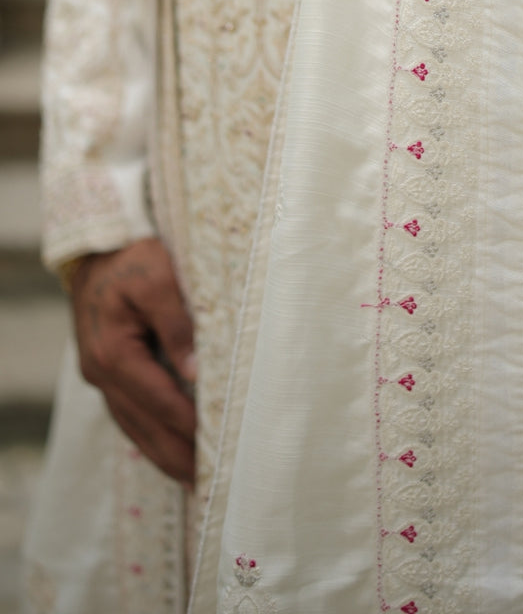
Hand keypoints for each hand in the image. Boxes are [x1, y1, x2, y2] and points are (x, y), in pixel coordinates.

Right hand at [70, 238, 196, 484]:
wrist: (99, 245)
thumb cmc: (133, 257)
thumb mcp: (158, 279)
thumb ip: (177, 323)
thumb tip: (195, 372)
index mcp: (113, 353)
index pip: (158, 400)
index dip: (188, 425)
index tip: (217, 447)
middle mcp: (101, 372)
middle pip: (142, 425)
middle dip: (174, 455)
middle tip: (209, 483)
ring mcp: (100, 374)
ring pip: (132, 425)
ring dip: (162, 452)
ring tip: (193, 478)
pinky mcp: (108, 369)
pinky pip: (129, 411)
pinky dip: (149, 433)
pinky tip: (169, 447)